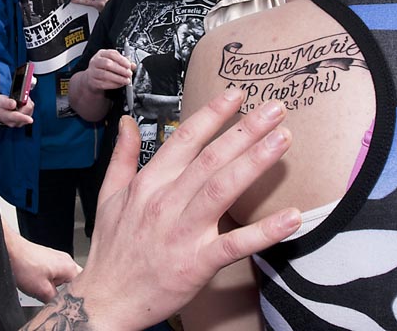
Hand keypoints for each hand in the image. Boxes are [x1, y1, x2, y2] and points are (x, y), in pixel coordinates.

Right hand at [0, 93, 34, 127]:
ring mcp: (21, 121)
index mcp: (7, 118)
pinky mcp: (25, 119)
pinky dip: (27, 104)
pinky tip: (21, 103)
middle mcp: (15, 122)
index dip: (24, 118)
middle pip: (27, 111)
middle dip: (25, 102)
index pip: (16, 117)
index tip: (30, 120)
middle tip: (18, 97)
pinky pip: (30, 109)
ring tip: (18, 100)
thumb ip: (6, 102)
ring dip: (26, 103)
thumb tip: (13, 104)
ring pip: (30, 109)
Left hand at [6, 230, 81, 302]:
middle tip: (56, 297)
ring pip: (63, 279)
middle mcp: (66, 260)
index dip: (77, 297)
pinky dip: (50, 281)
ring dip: (56, 287)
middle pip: (74, 282)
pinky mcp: (48, 259)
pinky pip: (55, 274)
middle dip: (66, 292)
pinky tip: (40, 283)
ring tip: (45, 289)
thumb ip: (56, 301)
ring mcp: (57, 258)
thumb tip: (61, 306)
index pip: (84, 286)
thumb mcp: (42, 290)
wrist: (10, 250)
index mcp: (70, 267)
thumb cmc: (24, 264)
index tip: (70, 303)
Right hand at [49, 92, 300, 329]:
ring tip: (281, 140)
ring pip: (222, 188)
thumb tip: (128, 122)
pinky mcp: (197, 263)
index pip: (184, 139)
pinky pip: (235, 244)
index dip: (212, 115)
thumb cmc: (112, 250)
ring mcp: (182, 232)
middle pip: (211, 157)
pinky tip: (290, 216)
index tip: (236, 96)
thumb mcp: (108, 195)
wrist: (106, 299)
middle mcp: (166, 201)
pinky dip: (263, 231)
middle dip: (245, 130)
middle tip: (274, 109)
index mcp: (149, 183)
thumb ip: (122, 155)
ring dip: (254, 162)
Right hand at [86, 49, 133, 91]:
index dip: (122, 59)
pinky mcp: (93, 82)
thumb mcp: (114, 62)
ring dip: (118, 78)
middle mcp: (95, 61)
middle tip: (129, 73)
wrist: (92, 78)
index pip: (112, 54)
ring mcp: (93, 72)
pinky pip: (103, 84)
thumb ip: (124, 63)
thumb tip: (133, 65)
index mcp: (101, 54)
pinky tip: (120, 84)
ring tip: (126, 80)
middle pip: (108, 64)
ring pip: (105, 74)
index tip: (129, 65)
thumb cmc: (104, 68)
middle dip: (120, 69)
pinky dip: (113, 85)